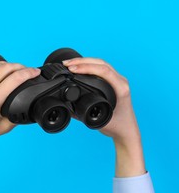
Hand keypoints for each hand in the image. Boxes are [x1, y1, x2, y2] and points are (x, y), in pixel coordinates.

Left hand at [0, 62, 40, 173]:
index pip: (15, 78)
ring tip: (17, 69)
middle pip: (6, 67)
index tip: (36, 72)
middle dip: (21, 66)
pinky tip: (2, 69)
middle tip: (28, 70)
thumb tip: (24, 109)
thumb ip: (16, 117)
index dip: (29, 72)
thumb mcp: (3, 128)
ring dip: (9, 65)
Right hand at [63, 57, 145, 176]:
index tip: (71, 69)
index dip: (86, 68)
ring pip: (100, 64)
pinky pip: (101, 68)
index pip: (103, 71)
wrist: (127, 131)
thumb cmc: (117, 126)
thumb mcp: (100, 120)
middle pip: (101, 63)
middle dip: (81, 61)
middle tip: (66, 64)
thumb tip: (66, 105)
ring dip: (84, 62)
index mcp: (121, 88)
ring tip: (68, 63)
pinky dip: (88, 65)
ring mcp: (118, 80)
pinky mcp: (113, 82)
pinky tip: (78, 66)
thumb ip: (85, 114)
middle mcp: (121, 81)